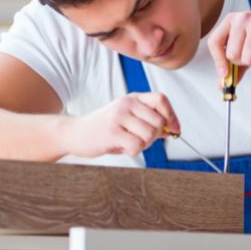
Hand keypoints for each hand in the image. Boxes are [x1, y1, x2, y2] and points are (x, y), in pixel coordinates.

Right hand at [61, 92, 179, 157]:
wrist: (75, 133)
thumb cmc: (104, 129)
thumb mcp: (127, 121)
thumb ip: (148, 123)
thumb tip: (172, 130)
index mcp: (133, 98)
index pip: (161, 100)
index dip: (172, 115)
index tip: (175, 129)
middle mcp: (127, 103)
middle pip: (159, 122)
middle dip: (155, 137)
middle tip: (140, 141)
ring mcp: (119, 116)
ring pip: (150, 135)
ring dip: (143, 145)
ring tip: (129, 144)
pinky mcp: (112, 131)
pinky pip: (137, 145)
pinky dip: (134, 151)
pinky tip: (123, 148)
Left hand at [207, 10, 250, 81]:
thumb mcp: (247, 46)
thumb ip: (234, 65)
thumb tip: (222, 85)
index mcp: (232, 20)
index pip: (214, 42)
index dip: (218, 61)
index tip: (225, 74)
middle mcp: (243, 18)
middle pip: (232, 55)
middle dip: (244, 61)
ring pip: (248, 59)